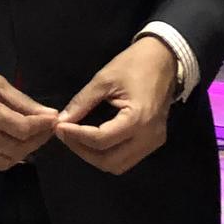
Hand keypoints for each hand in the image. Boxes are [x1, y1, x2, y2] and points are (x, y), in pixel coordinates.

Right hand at [0, 54, 57, 171]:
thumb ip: (22, 101)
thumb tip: (49, 114)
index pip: (21, 128)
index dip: (42, 126)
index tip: (54, 120)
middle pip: (15, 148)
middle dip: (36, 140)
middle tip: (45, 130)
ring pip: (3, 162)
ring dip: (21, 153)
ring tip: (30, 139)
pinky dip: (2, 159)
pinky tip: (8, 147)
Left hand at [53, 37, 178, 175]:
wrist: (164, 59)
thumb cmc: (135, 64)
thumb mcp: (104, 79)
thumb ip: (82, 102)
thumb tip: (63, 119)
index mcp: (138, 119)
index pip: (101, 140)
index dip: (76, 136)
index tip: (59, 126)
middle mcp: (148, 137)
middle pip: (109, 161)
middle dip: (83, 151)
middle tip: (66, 135)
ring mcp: (154, 142)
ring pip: (119, 165)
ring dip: (95, 157)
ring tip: (78, 139)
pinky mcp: (154, 141)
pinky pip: (128, 158)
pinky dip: (109, 154)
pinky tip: (95, 140)